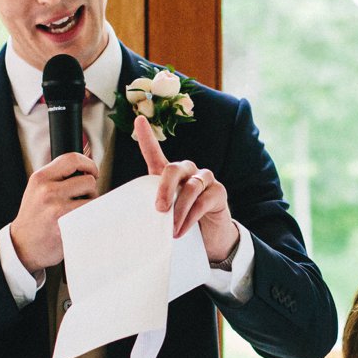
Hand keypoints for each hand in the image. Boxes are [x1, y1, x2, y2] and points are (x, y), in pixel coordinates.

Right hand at [7, 152, 98, 271]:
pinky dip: (90, 219)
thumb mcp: (37, 189)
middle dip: (90, 190)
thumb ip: (58, 176)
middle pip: (88, 180)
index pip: (72, 159)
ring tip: (77, 213)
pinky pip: (91, 216)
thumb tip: (87, 167)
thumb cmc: (35, 217)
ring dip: (91, 206)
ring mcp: (57, 209)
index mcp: (40, 178)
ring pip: (94, 199)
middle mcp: (47, 191)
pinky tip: (78, 223)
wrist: (22, 245)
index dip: (88, 164)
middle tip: (81, 199)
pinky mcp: (66, 225)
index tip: (92, 172)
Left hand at [132, 116, 236, 264]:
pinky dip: (190, 218)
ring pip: (189, 188)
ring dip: (179, 211)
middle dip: (164, 189)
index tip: (139, 120)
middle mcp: (188, 171)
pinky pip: (203, 201)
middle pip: (173, 169)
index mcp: (170, 175)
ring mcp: (205, 179)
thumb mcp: (165, 214)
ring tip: (171, 230)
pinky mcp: (219, 192)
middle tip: (159, 209)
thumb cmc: (183, 222)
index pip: (155, 153)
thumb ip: (155, 208)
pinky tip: (182, 230)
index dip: (147, 137)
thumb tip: (139, 216)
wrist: (210, 238)